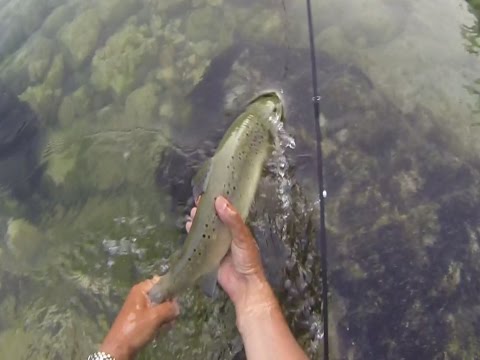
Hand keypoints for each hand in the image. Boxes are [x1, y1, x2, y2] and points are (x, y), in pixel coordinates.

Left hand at [100, 276, 179, 359]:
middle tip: (171, 314)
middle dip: (168, 304)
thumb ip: (169, 308)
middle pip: (161, 294)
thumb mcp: (155, 317)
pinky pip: (155, 314)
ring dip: (165, 314)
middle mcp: (140, 295)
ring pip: (159, 305)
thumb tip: (177, 306)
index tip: (176, 299)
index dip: (170, 288)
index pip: (160, 281)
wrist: (119, 348)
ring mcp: (139, 307)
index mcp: (141, 289)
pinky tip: (161, 328)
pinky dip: (160, 320)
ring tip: (167, 323)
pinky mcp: (140, 317)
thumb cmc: (135, 329)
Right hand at [186, 196, 276, 318]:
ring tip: (191, 213)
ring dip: (199, 221)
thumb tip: (220, 201)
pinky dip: (194, 234)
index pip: (227, 211)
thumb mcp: (242, 237)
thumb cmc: (247, 259)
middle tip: (197, 203)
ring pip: (206, 229)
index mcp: (238, 228)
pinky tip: (188, 227)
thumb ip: (232, 220)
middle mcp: (227, 234)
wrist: (243, 285)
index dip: (218, 202)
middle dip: (206, 211)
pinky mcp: (209, 254)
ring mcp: (218, 244)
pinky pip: (200, 242)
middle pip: (214, 219)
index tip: (209, 194)